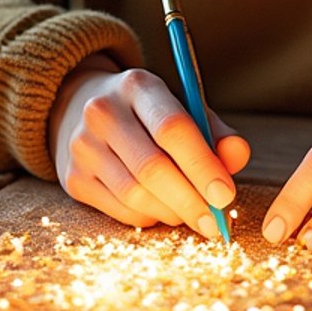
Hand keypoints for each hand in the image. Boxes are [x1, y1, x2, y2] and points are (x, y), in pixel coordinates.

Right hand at [48, 58, 249, 235]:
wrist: (80, 107)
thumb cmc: (147, 113)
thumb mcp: (182, 107)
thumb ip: (214, 132)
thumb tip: (238, 156)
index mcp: (138, 86)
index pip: (172, 128)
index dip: (202, 165)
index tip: (226, 195)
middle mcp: (103, 112)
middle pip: (152, 168)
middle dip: (190, 201)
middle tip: (216, 224)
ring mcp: (82, 146)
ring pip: (135, 195)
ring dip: (172, 213)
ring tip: (192, 214)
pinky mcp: (73, 178)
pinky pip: (119, 210)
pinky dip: (149, 217)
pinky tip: (163, 210)